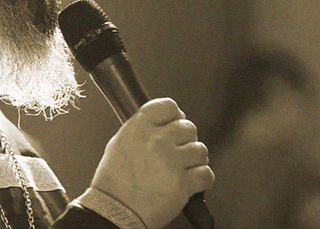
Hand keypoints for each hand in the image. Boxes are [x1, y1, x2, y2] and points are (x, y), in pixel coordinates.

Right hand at [90, 98, 214, 228]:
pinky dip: (203, 180)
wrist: (115, 212)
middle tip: (179, 151)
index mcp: (139, 128)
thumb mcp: (119, 144)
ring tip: (185, 168)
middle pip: (188, 127)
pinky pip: (206, 174)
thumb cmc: (113, 183)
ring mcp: (171, 161)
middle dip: (186, 140)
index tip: (176, 122)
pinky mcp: (183, 183)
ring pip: (200, 150)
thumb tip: (163, 123)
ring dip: (196, 160)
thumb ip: (142, 130)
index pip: (169, 106)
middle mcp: (156, 141)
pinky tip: (193, 183)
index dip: (176, 115)